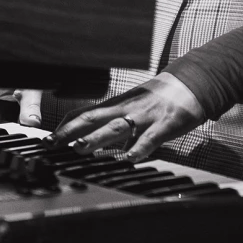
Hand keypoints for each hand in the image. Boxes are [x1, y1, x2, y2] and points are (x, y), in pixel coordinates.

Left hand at [50, 73, 205, 162]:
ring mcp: (146, 116)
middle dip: (71, 131)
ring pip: (117, 127)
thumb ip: (118, 127)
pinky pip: (150, 138)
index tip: (50, 136)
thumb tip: (100, 146)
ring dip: (97, 138)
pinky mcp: (165, 124)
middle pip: (94, 118)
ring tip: (79, 148)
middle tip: (52, 143)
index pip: (87, 111)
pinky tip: (129, 158)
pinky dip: (139, 148)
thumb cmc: (161, 98)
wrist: (192, 84)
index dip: (67, 124)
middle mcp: (128, 108)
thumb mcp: (135, 108)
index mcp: (119, 105)